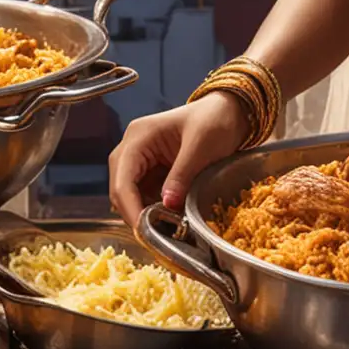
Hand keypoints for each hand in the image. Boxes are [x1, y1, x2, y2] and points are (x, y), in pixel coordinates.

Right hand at [106, 93, 249, 226]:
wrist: (228, 111)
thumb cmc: (215, 119)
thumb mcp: (201, 145)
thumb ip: (182, 174)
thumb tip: (167, 204)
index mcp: (139, 136)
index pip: (122, 178)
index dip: (130, 208)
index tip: (144, 231)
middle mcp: (132, 148)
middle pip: (120, 189)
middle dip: (134, 213)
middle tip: (155, 237)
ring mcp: (141, 160)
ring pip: (130, 196)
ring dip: (144, 213)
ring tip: (164, 229)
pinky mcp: (152, 171)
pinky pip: (145, 195)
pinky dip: (153, 208)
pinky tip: (169, 218)